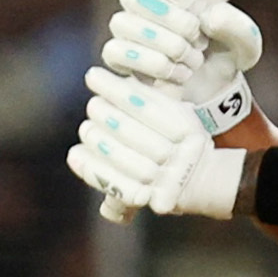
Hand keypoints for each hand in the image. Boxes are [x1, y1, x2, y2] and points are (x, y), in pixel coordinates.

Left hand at [68, 67, 247, 217]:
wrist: (201, 180)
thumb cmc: (178, 139)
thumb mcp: (174, 113)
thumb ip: (147, 99)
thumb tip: (109, 81)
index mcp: (187, 129)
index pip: (145, 107)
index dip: (115, 91)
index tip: (93, 76)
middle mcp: (183, 155)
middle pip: (133, 134)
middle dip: (106, 116)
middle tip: (92, 106)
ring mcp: (170, 181)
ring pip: (125, 161)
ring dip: (98, 141)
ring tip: (85, 128)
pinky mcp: (155, 201)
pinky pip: (120, 188)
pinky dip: (94, 170)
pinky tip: (75, 155)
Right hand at [100, 0, 263, 132]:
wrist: (217, 91)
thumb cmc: (226, 55)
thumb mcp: (245, 42)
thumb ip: (236, 25)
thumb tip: (209, 18)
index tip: (201, 10)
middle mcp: (142, 4)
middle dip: (170, 18)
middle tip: (200, 39)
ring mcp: (127, 30)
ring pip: (121, 23)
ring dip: (164, 43)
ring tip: (194, 60)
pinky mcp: (119, 58)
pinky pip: (115, 52)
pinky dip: (153, 64)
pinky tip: (180, 74)